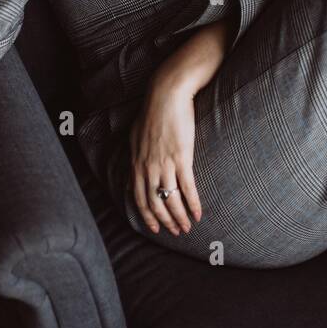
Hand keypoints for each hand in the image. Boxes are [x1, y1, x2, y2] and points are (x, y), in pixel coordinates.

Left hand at [128, 79, 202, 235]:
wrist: (166, 95)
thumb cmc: (152, 113)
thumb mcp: (134, 137)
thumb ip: (133, 160)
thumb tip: (128, 178)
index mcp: (136, 163)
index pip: (139, 199)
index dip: (148, 217)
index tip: (156, 228)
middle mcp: (148, 168)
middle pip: (155, 204)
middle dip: (165, 221)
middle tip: (175, 232)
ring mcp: (165, 164)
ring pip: (171, 200)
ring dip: (179, 217)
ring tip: (187, 227)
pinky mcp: (182, 157)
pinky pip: (187, 187)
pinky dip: (193, 203)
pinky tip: (198, 214)